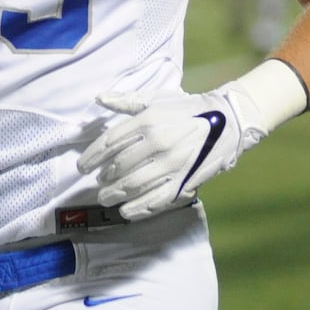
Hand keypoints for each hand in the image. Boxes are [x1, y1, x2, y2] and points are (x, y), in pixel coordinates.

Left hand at [78, 88, 263, 220]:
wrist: (227, 122)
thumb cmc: (186, 109)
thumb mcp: (156, 99)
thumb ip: (125, 101)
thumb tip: (99, 98)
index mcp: (148, 121)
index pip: (110, 142)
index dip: (92, 156)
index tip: (82, 166)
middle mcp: (158, 143)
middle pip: (119, 167)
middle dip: (103, 177)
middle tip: (98, 182)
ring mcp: (172, 164)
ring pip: (134, 185)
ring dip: (115, 194)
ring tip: (105, 197)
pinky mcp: (184, 181)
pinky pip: (156, 200)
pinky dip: (138, 209)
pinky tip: (126, 211)